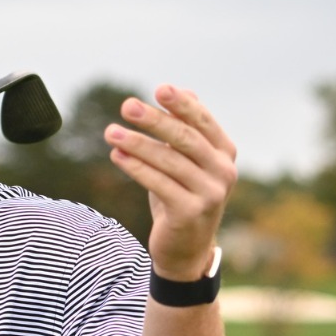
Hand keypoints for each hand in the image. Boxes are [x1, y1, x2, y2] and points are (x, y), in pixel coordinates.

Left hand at [106, 84, 237, 280]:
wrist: (186, 248)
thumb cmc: (183, 194)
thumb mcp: (186, 161)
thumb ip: (186, 128)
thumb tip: (182, 89)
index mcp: (225, 152)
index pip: (203, 121)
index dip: (182, 104)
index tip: (159, 88)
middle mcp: (224, 172)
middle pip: (185, 139)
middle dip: (155, 121)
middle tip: (127, 106)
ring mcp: (210, 194)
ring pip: (169, 161)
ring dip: (137, 144)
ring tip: (110, 132)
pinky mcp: (190, 213)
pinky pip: (158, 184)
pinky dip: (136, 168)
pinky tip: (117, 156)